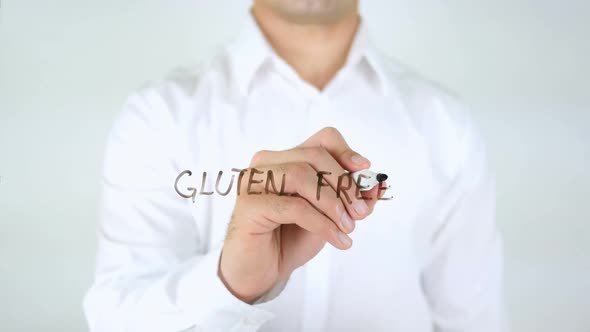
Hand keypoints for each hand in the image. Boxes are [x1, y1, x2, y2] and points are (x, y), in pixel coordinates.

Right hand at [218, 127, 382, 302]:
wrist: (261, 272)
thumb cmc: (291, 238)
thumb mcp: (330, 215)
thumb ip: (352, 198)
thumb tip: (379, 183)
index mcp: (286, 158)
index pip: (322, 139)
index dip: (346, 152)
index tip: (365, 171)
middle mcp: (267, 163)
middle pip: (314, 155)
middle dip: (344, 184)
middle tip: (361, 212)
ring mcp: (254, 181)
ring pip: (302, 176)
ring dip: (333, 203)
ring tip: (348, 227)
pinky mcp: (249, 205)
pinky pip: (294, 206)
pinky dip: (322, 224)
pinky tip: (337, 239)